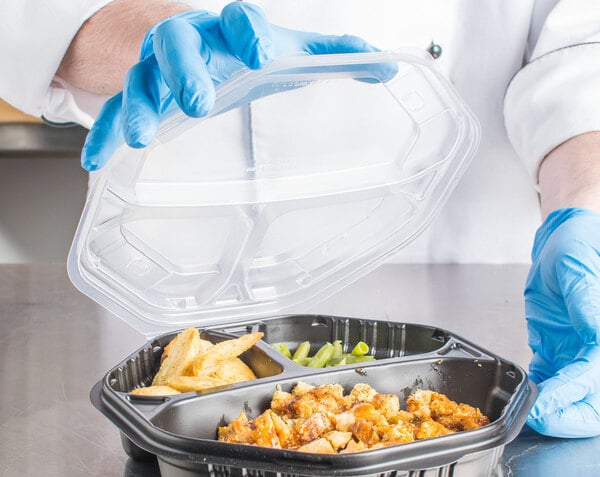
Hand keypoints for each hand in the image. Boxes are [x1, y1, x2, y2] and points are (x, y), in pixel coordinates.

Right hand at [81, 1, 383, 170]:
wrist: (194, 46)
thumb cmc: (242, 52)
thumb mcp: (283, 52)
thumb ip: (331, 57)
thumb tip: (386, 64)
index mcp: (225, 30)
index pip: (236, 19)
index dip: (247, 32)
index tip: (260, 53)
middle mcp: (187, 43)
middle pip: (177, 45)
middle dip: (185, 71)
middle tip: (199, 102)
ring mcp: (157, 70)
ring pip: (140, 80)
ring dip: (139, 107)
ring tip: (143, 137)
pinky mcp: (137, 96)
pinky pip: (114, 112)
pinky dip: (106, 135)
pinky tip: (99, 161)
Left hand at [525, 208, 599, 437]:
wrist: (562, 240)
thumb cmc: (577, 245)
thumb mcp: (577, 266)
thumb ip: (586, 300)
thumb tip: (597, 335)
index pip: (596, 375)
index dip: (572, 393)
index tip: (545, 402)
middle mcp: (598, 348)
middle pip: (595, 402)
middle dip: (569, 417)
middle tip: (537, 419)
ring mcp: (581, 352)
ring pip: (575, 399)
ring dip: (554, 411)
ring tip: (526, 412)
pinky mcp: (561, 351)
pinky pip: (552, 380)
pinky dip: (539, 393)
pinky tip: (525, 395)